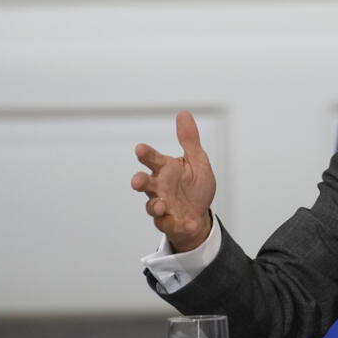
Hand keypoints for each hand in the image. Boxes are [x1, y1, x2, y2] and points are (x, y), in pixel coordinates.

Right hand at [131, 111, 215, 251]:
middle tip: (137, 181)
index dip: (146, 154)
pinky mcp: (169, 222)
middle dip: (139, 182)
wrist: (200, 214)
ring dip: (156, 205)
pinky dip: (178, 224)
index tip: (140, 148)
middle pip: (143, 183)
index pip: (152, 159)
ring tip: (162, 205)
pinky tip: (189, 223)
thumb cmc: (195, 186)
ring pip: (152, 206)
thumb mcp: (198, 161)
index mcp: (166, 169)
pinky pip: (169, 224)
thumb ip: (189, 140)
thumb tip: (184, 113)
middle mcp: (159, 187)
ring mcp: (162, 206)